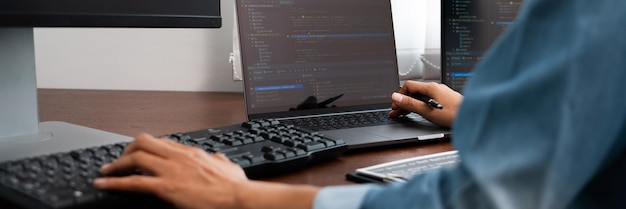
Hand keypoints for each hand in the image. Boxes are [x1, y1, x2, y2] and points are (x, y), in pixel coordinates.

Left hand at [94, 133, 247, 208]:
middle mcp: (178, 157)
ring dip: (116, 164)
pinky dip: (114, 183)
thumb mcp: (228, 166)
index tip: (139, 153)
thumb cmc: (235, 187)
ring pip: (134, 157)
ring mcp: (171, 170)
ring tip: (106, 171)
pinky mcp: (166, 187)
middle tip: (119, 161)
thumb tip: (218, 158)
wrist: (238, 197)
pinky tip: (103, 185)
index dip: (147, 147)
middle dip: (127, 150)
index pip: (163, 142)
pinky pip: (133, 182)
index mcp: (192, 153)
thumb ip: (219, 160)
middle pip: (144, 142)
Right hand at [389, 81, 461, 127]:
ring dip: (411, 105)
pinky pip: (428, 100)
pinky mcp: (445, 100)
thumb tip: (396, 97)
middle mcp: (436, 88)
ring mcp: (441, 94)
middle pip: (414, 92)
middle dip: (403, 102)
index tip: (395, 106)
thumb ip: (410, 104)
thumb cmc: (454, 114)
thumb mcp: (427, 110)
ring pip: (421, 97)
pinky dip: (420, 106)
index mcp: (430, 87)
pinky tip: (418, 112)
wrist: (472, 117)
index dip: (399, 96)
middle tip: (396, 112)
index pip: (408, 86)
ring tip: (404, 114)